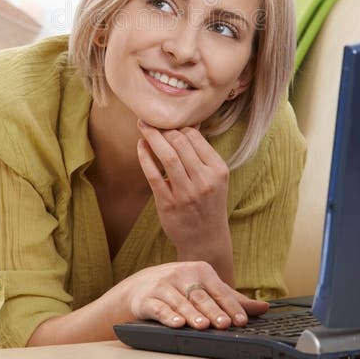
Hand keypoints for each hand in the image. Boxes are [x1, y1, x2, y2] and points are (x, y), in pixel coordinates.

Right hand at [123, 260, 268, 329]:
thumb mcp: (205, 288)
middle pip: (200, 296)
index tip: (241, 320)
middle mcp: (181, 275)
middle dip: (213, 311)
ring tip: (203, 326)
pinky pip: (159, 308)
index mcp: (200, 270)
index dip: (230, 306)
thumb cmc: (180, 287)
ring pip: (180, 302)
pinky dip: (168, 316)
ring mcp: (163, 286)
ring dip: (192, 314)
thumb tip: (264, 308)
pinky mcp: (147, 299)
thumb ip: (233, 299)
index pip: (219, 290)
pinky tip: (177, 324)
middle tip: (224, 324)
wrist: (140, 285)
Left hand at [137, 121, 229, 256]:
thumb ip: (201, 154)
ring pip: (168, 157)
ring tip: (143, 126)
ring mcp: (186, 193)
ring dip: (152, 137)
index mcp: (218, 170)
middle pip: (180, 144)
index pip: (195, 138)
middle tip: (151, 119)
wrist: (206, 239)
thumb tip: (185, 124)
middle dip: (163, 128)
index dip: (178, 126)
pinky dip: (145, 157)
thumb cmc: (208, 203)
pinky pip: (154, 175)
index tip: (167, 121)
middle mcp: (204, 181)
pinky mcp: (168, 204)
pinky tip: (141, 146)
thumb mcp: (215, 178)